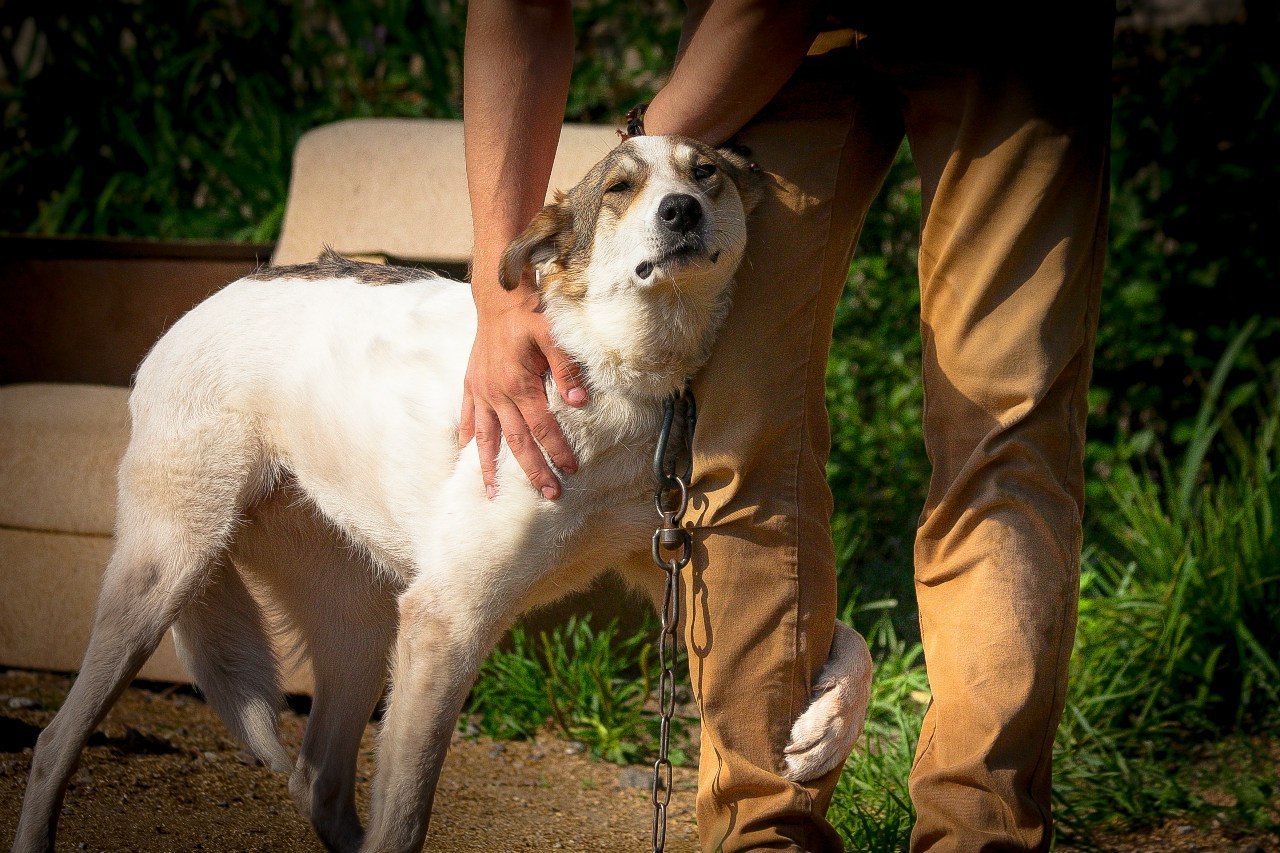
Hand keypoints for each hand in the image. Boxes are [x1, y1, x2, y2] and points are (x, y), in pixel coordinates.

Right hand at [459, 280, 586, 499]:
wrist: (499, 297)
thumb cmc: (531, 314)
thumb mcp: (554, 334)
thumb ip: (566, 367)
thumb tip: (579, 400)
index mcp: (518, 383)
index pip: (542, 426)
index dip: (557, 449)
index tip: (570, 470)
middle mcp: (496, 393)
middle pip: (516, 441)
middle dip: (532, 470)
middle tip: (548, 494)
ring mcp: (480, 391)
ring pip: (486, 438)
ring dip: (490, 468)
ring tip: (493, 494)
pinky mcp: (471, 385)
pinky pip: (466, 419)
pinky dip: (468, 440)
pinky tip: (467, 456)